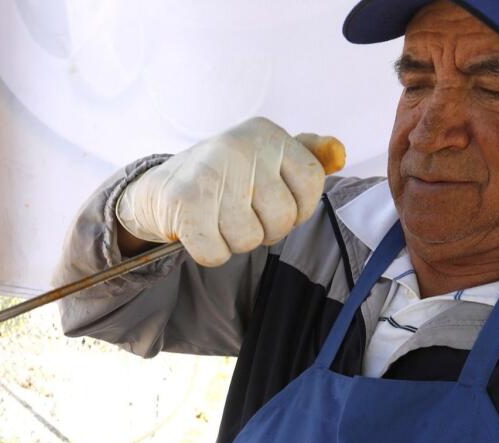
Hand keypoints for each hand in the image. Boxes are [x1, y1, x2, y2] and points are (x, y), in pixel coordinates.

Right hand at [116, 116, 338, 266]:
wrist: (159, 188)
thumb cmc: (224, 178)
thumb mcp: (267, 157)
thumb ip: (308, 156)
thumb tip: (339, 153)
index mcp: (266, 133)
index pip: (312, 184)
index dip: (299, 208)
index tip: (276, 206)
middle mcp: (240, 146)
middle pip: (283, 219)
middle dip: (264, 229)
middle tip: (240, 214)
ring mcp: (210, 172)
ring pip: (249, 240)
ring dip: (234, 241)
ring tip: (218, 219)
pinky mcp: (184, 203)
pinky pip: (217, 253)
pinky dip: (210, 251)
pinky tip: (200, 231)